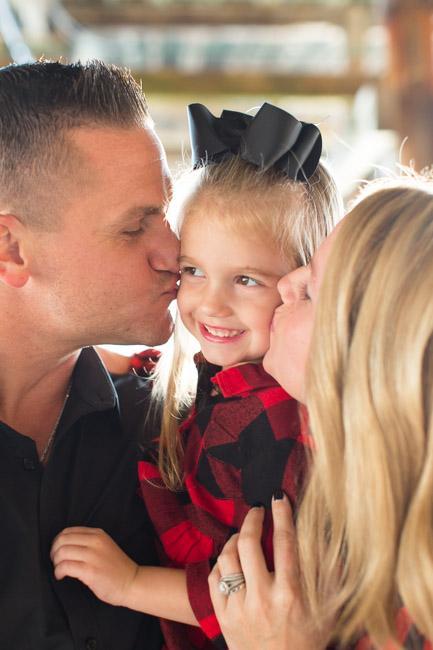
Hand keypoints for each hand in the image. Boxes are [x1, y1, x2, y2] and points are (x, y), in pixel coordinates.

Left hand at [50, 527, 138, 606]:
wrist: (131, 582)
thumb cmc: (115, 568)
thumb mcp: (104, 546)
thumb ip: (88, 542)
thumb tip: (63, 545)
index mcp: (97, 534)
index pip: (68, 531)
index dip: (57, 542)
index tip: (57, 552)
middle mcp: (95, 541)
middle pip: (62, 540)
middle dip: (54, 552)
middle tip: (56, 562)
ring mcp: (93, 556)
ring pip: (62, 552)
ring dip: (55, 563)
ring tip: (59, 570)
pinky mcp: (90, 571)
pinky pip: (65, 566)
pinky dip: (58, 571)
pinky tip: (61, 576)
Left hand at [209, 493, 327, 649]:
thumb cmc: (308, 642)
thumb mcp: (327, 611)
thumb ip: (328, 574)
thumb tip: (324, 539)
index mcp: (291, 594)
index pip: (284, 542)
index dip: (282, 515)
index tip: (279, 498)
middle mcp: (263, 598)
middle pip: (249, 543)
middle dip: (252, 519)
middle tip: (257, 511)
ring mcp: (240, 608)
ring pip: (227, 557)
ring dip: (234, 539)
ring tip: (243, 536)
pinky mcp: (224, 618)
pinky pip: (214, 579)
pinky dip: (221, 563)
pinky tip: (230, 559)